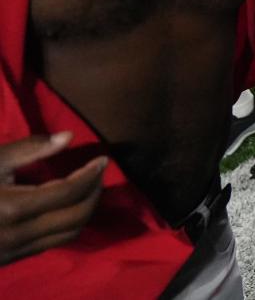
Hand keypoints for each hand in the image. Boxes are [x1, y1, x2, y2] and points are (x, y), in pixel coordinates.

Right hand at [0, 133, 106, 264]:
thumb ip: (29, 149)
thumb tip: (69, 137)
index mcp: (14, 208)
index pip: (70, 192)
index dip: (92, 174)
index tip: (103, 159)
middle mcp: (17, 236)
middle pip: (76, 217)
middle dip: (94, 193)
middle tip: (99, 173)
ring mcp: (13, 252)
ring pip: (66, 236)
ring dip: (84, 211)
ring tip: (88, 187)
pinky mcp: (8, 260)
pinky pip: (49, 244)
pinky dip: (66, 225)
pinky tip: (65, 206)